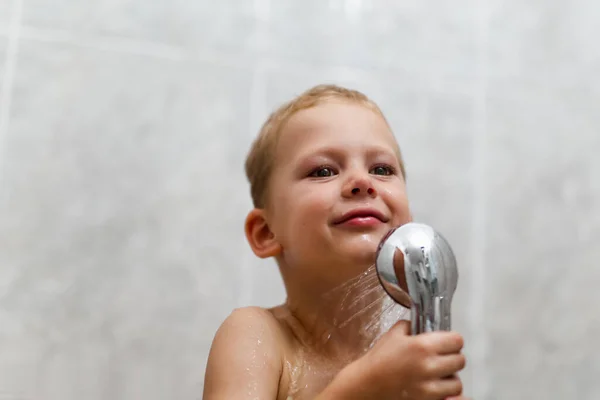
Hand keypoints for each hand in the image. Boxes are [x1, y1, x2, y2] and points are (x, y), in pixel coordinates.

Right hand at [342, 320, 465, 399]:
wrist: (367, 384)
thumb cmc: (378, 360)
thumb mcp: (394, 334)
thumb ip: (411, 325)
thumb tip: (423, 325)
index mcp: (422, 346)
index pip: (457, 340)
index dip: (452, 340)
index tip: (448, 342)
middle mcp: (429, 366)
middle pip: (460, 360)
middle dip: (453, 357)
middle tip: (443, 357)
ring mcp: (429, 386)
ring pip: (457, 382)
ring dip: (450, 377)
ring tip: (439, 374)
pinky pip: (449, 397)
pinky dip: (445, 393)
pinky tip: (435, 386)